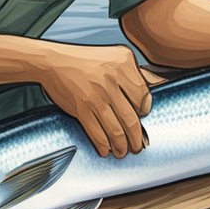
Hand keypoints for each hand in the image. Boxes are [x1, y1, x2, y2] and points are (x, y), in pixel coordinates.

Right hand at [36, 44, 150, 158]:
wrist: (55, 61)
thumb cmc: (86, 60)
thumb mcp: (115, 56)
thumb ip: (134, 73)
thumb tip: (154, 91)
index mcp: (123, 65)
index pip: (143, 97)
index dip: (144, 112)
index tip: (142, 119)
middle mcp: (111, 81)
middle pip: (131, 119)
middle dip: (136, 139)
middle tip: (137, 145)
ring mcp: (96, 96)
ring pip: (116, 130)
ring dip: (121, 146)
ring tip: (123, 151)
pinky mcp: (81, 108)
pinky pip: (97, 133)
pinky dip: (103, 145)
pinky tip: (106, 149)